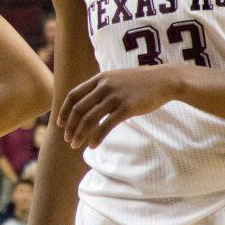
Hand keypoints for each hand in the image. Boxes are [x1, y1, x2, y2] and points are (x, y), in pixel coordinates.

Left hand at [59, 65, 185, 148]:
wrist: (164, 80)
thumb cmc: (139, 82)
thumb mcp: (115, 79)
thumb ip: (101, 87)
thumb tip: (88, 102)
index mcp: (98, 79)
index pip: (73, 95)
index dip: (64, 110)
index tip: (60, 123)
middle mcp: (104, 87)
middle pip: (79, 109)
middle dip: (70, 126)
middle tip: (67, 139)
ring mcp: (115, 97)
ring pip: (90, 119)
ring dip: (80, 134)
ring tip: (76, 145)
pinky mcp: (127, 108)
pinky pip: (106, 125)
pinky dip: (97, 137)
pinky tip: (92, 146)